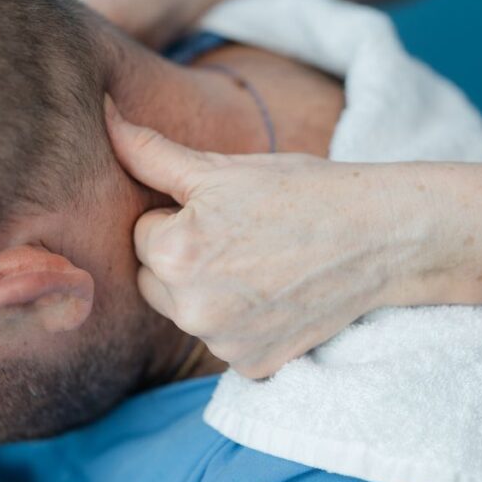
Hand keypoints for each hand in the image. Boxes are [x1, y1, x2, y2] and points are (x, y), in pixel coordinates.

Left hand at [106, 99, 429, 377]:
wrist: (379, 236)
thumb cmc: (302, 191)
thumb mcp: (224, 166)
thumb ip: (152, 152)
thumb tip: (102, 115)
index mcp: (176, 252)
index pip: (144, 234)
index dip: (183, 218)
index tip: (228, 212)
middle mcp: (192, 308)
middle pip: (157, 280)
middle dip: (185, 259)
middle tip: (243, 238)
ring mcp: (224, 343)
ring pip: (187, 312)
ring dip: (209, 293)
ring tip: (263, 265)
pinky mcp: (252, 366)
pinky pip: (223, 342)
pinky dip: (242, 324)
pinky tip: (277, 297)